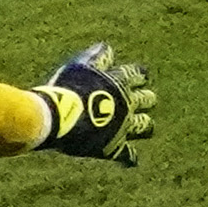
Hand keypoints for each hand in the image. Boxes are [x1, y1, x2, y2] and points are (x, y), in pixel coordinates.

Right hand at [33, 42, 156, 165]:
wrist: (59, 118)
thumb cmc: (67, 89)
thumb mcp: (80, 67)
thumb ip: (95, 57)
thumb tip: (107, 46)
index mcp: (120, 82)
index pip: (136, 74)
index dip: (139, 75)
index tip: (143, 75)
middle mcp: (127, 104)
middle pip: (146, 99)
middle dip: (147, 99)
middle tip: (149, 99)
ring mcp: (123, 126)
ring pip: (144, 126)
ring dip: (145, 125)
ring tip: (146, 126)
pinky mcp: (115, 147)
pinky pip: (127, 155)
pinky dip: (129, 157)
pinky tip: (131, 160)